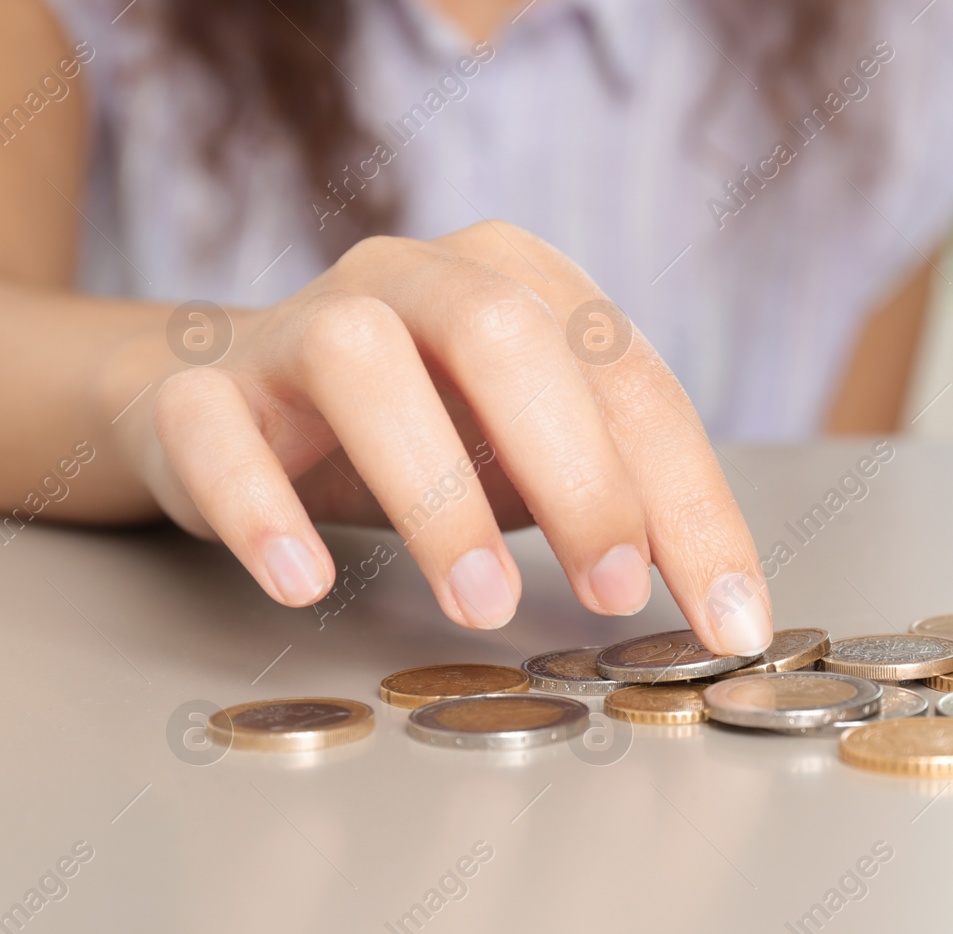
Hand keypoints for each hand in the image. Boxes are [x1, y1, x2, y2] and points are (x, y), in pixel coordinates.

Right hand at [105, 221, 772, 654]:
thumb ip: (624, 498)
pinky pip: (216, 429)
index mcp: (521, 282)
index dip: (690, 500)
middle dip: (578, 472)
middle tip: (613, 592)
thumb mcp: (536, 454)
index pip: (630, 381)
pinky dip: (261, 505)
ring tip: (480, 602)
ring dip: (432, 489)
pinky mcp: (202, 389)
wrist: (237, 406)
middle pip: (507, 339)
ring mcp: (298, 323)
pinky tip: (305, 582)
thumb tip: (727, 604)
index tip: (728, 614)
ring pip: (361, 362)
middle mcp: (414, 279)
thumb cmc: (424, 432)